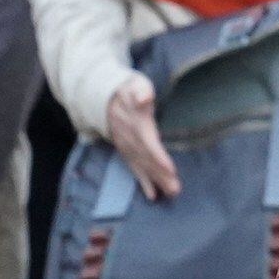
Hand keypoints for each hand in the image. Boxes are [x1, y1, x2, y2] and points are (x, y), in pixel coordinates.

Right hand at [107, 77, 180, 200]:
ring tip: (170, 193)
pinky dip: (143, 181)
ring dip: (155, 181)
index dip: (158, 156)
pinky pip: (134, 168)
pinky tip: (152, 194)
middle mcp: (130, 139)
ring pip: (142, 166)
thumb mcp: (134, 84)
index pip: (148, 143)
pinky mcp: (126, 150)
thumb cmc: (126, 89)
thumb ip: (140, 91)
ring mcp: (126, 146)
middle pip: (147, 160)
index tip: (171, 169)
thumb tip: (144, 97)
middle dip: (160, 175)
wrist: (103, 96)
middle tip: (175, 190)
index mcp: (136, 124)